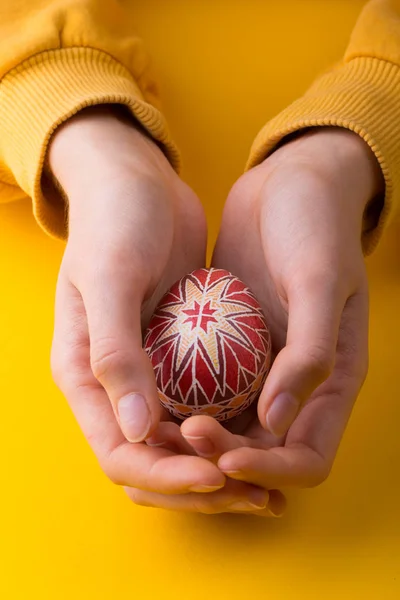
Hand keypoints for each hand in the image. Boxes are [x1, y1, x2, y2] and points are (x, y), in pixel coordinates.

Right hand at [49, 107, 227, 496]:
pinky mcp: (178, 356)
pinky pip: (203, 408)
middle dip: (198, 487)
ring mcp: (147, 372)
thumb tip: (135, 430)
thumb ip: (114, 352)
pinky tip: (266, 432)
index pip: (120, 454)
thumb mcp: (110, 277)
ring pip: (179, 445)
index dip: (166, 476)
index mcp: (84, 377)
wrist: (138, 185)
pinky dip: (230, 430)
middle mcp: (113, 385)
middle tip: (255, 495)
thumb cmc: (116, 222)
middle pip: (150, 462)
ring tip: (268, 482)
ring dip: (219, 467)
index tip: (217, 475)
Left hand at [180, 129, 382, 490]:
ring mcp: (263, 365)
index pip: (306, 456)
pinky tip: (154, 391)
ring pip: (231, 426)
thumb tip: (278, 422)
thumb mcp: (319, 279)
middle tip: (179, 434)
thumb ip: (311, 352)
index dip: (268, 470)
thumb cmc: (315, 224)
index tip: (224, 458)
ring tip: (159, 425)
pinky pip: (208, 387)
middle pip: (262, 450)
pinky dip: (185, 399)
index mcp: (334, 379)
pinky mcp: (232, 344)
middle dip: (222, 457)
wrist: (288, 184)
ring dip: (197, 437)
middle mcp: (298, 382)